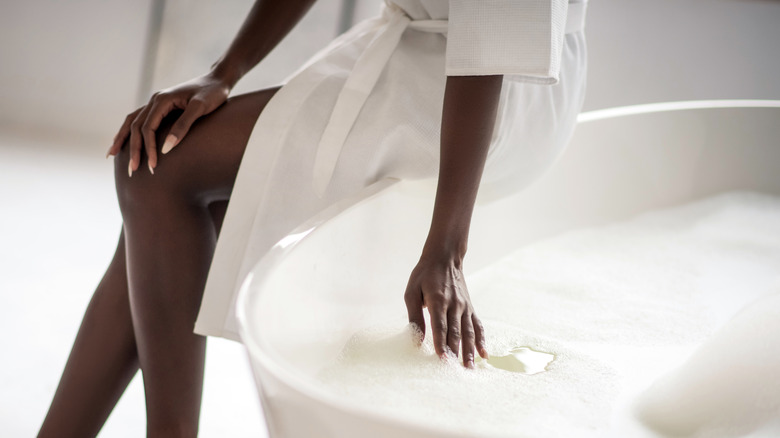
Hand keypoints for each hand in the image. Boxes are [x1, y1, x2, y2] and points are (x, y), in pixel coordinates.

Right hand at [105, 71, 231, 174]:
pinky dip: (130, 130)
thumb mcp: (200, 108)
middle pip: (136, 127)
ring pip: (132, 122)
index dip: (148, 148)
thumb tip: (166, 149)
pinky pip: (140, 119)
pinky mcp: (161, 107)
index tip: (152, 165)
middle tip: (132, 171)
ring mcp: (156, 103)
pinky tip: (125, 140)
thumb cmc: (212, 93)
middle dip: (133, 149)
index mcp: (162, 100)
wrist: (218, 80)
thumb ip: (183, 126)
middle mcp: (155, 100)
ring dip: (123, 139)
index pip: (147, 128)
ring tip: (111, 155)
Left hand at [404, 255, 487, 367]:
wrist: (445, 258)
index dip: (441, 342)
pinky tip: (483, 354)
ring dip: (469, 351)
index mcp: (438, 300)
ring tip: (470, 368)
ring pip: (468, 332)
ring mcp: (465, 307)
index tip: (443, 358)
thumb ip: (414, 316)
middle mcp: (454, 304)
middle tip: (455, 370)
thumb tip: (416, 339)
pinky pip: (478, 326)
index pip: (440, 325)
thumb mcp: (412, 292)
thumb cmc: (424, 275)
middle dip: (456, 352)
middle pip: (456, 332)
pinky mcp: (470, 308)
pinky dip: (481, 340)